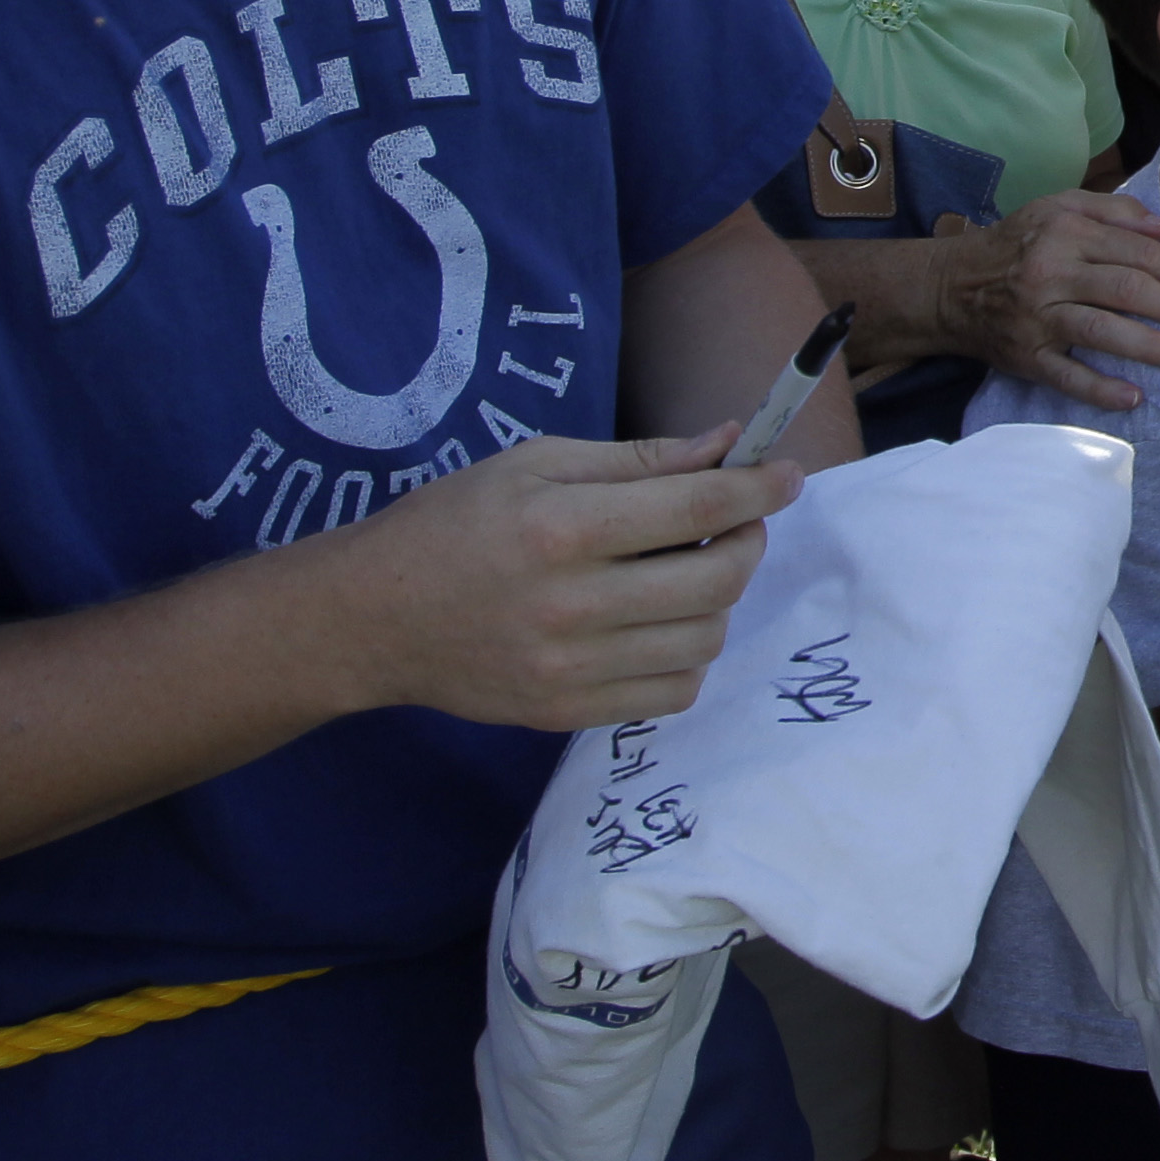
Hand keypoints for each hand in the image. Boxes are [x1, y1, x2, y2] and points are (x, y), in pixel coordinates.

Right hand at [311, 424, 800, 729]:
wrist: (373, 619)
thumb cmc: (454, 525)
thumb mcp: (534, 464)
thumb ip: (637, 460)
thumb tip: (726, 448)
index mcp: (562, 527)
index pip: (698, 510)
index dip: (759, 490)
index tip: (786, 475)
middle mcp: (571, 604)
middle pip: (717, 580)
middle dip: (749, 542)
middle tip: (739, 523)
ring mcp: (569, 668)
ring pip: (704, 640)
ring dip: (719, 600)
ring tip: (691, 571)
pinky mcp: (566, 712)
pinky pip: (672, 693)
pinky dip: (688, 655)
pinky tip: (663, 623)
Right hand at [924, 191, 1159, 411]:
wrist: (950, 287)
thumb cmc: (1018, 244)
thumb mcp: (1058, 208)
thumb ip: (1114, 211)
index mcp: (1066, 233)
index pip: (1137, 254)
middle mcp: (1052, 274)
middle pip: (1126, 291)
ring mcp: (1037, 318)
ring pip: (1101, 332)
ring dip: (1151, 347)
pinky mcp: (1024, 357)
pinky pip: (1065, 376)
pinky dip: (1099, 389)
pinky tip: (1134, 398)